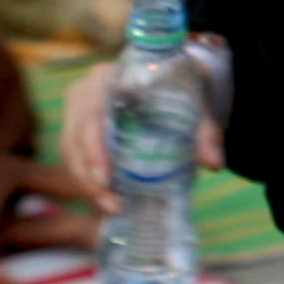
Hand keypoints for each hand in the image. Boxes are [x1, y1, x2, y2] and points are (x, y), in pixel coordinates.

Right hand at [59, 64, 229, 208]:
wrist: (172, 78)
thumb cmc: (180, 86)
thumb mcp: (196, 102)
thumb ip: (205, 130)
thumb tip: (213, 164)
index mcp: (111, 75)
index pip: (93, 110)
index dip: (95, 146)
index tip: (106, 177)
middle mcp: (86, 90)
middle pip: (76, 135)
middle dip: (89, 174)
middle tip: (111, 204)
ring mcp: (77, 110)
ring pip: (70, 149)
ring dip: (86, 182)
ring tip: (111, 207)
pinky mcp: (77, 128)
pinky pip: (73, 157)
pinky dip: (86, 180)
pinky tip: (105, 199)